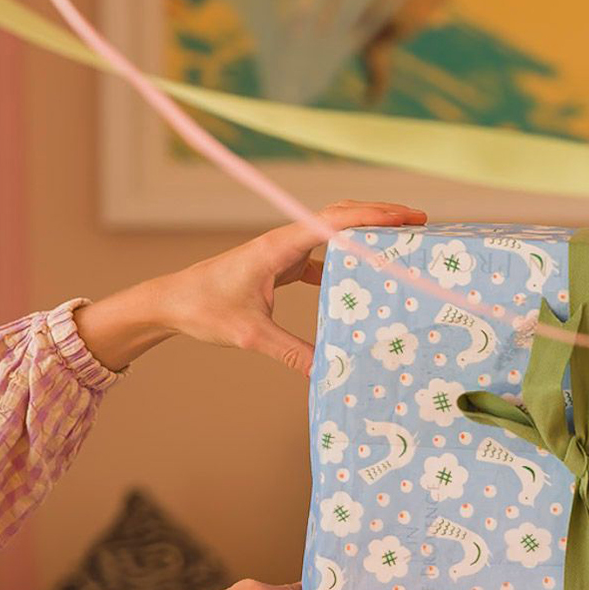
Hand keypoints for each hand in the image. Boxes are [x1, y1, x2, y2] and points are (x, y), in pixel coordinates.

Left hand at [75, 200, 425, 377]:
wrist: (168, 302)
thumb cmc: (202, 308)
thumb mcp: (249, 335)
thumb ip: (290, 352)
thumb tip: (327, 373)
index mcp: (278, 246)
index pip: (335, 220)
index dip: (375, 216)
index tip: (409, 216)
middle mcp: (283, 241)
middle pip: (340, 216)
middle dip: (380, 215)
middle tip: (420, 222)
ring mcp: (281, 252)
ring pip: (331, 232)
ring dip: (364, 233)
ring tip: (399, 242)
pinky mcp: (278, 266)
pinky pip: (319, 255)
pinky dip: (344, 259)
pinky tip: (362, 278)